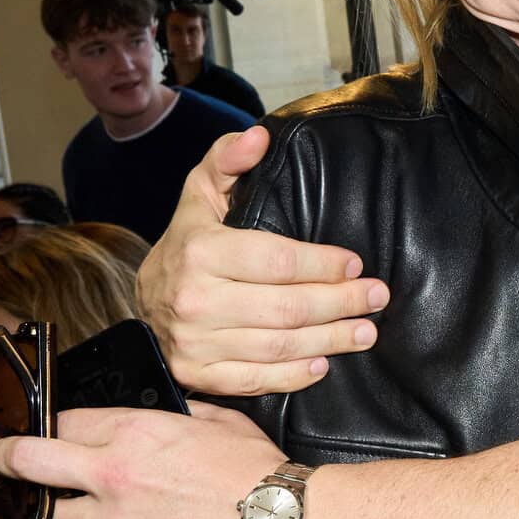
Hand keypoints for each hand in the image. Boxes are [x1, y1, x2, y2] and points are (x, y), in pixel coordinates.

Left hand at [0, 401, 278, 518]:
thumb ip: (180, 412)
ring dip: (55, 513)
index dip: (52, 424)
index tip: (50, 429)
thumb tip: (169, 411)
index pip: (63, 420)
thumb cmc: (257, 470)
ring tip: (64, 511)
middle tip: (3, 461)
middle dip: (7, 459)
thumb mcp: (217, 419)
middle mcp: (113, 473)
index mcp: (134, 430)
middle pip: (29, 463)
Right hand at [140, 125, 388, 394]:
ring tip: (366, 331)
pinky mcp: (199, 375)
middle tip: (376, 298)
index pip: (276, 261)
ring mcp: (196, 342)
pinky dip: (294, 376)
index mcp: (200, 251)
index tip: (355, 264)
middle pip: (286, 308)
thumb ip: (228, 161)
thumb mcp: (200, 195)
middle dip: (340, 303)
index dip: (322, 265)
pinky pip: (256, 381)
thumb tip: (260, 137)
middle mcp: (196, 299)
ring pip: (278, 346)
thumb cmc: (186, 245)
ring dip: (331, 341)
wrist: (142, 304)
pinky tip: (323, 363)